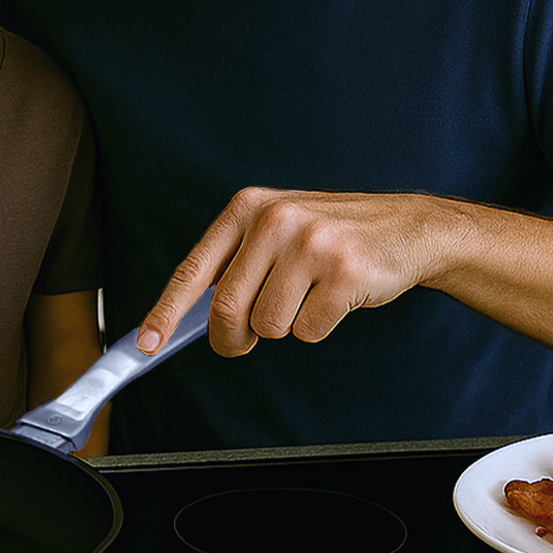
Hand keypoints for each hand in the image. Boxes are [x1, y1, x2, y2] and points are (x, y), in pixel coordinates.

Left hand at [137, 188, 439, 357]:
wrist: (406, 228)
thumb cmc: (331, 235)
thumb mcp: (275, 230)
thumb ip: (235, 264)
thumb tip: (191, 317)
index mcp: (247, 208)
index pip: (195, 269)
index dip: (166, 311)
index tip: (146, 343)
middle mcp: (274, 220)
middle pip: (227, 308)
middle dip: (231, 338)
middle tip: (243, 341)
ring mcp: (310, 244)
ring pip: (268, 325)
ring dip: (285, 326)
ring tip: (307, 295)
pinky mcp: (343, 273)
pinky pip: (308, 331)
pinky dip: (318, 327)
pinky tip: (335, 298)